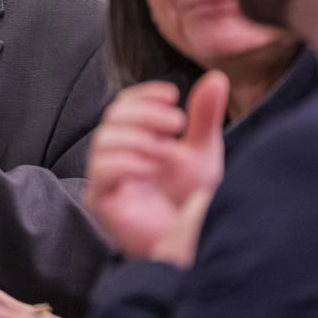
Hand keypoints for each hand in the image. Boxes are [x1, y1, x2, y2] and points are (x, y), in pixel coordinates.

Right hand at [84, 71, 227, 257]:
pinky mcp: (100, 202)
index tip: (173, 95)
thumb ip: (204, 117)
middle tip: (178, 124)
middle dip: (145, 115)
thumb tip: (216, 77)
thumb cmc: (191, 200)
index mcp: (133, 140)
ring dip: (138, 139)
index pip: (124, 106)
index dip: (144, 95)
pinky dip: (127, 163)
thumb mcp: (202, 152)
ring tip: (169, 151)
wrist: (189, 240)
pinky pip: (101, 171)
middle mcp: (114, 156)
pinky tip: (153, 168)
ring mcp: (104, 179)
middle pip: (112, 119)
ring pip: (103, 141)